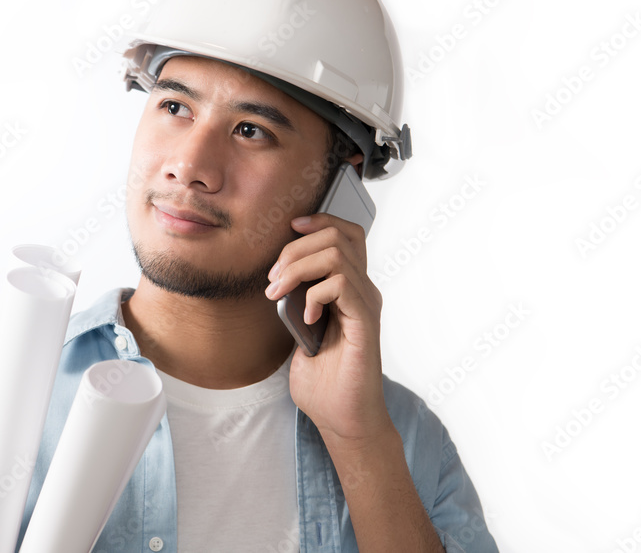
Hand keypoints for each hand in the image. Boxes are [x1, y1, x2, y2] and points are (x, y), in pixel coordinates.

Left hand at [265, 212, 393, 445]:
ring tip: (279, 293)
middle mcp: (364, 291)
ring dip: (298, 268)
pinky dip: (315, 294)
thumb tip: (278, 279)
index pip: (346, 233)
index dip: (319, 220)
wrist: (342, 419)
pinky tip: (304, 318)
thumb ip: (295, 303)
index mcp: (350, 289)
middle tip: (273, 279)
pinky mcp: (365, 323)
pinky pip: (343, 284)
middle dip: (296, 248)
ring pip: (337, 254)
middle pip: (339, 235)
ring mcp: (366, 305)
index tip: (289, 228)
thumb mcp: (300, 331)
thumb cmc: (324, 382)